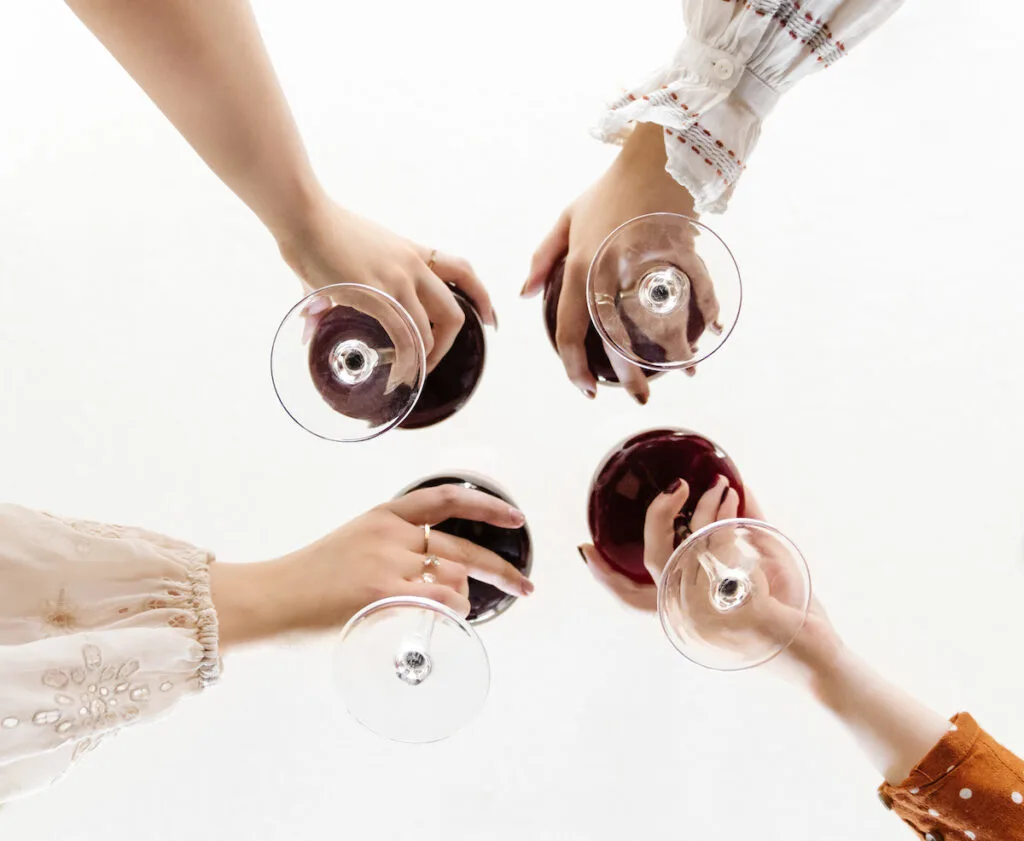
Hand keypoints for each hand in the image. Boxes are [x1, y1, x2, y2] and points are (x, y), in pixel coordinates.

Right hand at [212, 484, 531, 646]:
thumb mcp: (354, 547)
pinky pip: (441, 599)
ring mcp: (387, 561)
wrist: (267, 597)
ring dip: (465, 601)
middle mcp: (390, 533)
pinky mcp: (382, 591)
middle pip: (462, 549)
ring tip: (455, 614)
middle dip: (502, 569)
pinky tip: (449, 617)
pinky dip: (454, 610)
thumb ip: (395, 553)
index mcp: (383, 516)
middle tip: (525, 586)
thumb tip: (440, 578)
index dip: (486, 504)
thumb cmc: (308, 580)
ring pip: (453, 579)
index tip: (515, 516)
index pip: (445, 498)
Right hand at [278, 195, 495, 371]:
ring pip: (433, 329)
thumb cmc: (315, 232)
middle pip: (455, 311)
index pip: (462, 270)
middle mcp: (413, 266)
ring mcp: (398, 280)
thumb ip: (334, 295)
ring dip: (426, 359)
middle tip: (433, 361)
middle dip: (449, 344)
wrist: (303, 215)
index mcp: (412, 254)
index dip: (482, 297)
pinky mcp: (378, 294)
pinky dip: (407, 360)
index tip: (490, 318)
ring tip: (410, 374)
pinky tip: (399, 373)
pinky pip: (406, 335)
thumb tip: (309, 324)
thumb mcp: (344, 260)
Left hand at [522, 123, 718, 403]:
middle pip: (615, 338)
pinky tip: (711, 336)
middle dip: (627, 375)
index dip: (573, 366)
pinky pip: (696, 290)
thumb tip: (524, 295)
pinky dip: (708, 313)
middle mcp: (610, 272)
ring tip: (683, 374)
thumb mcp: (567, 219)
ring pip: (658, 323)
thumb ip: (544, 259)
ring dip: (673, 354)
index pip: (569, 329)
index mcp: (580, 268)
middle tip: (638, 397)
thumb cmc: (607, 191)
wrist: (654, 157)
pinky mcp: (680, 254)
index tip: (584, 389)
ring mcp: (647, 264)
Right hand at [579, 479, 839, 679]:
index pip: (633, 599)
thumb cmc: (790, 620)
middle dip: (659, 516)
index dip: (605, 576)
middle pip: (654, 559)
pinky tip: (737, 500)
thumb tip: (738, 489)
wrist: (821, 659)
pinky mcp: (739, 604)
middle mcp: (691, 615)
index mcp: (686, 614)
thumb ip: (743, 533)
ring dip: (706, 508)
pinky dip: (728, 518)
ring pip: (690, 544)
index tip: (585, 550)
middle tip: (676, 487)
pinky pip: (722, 547)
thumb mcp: (760, 569)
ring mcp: (714, 611)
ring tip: (721, 486)